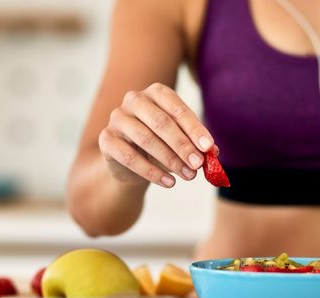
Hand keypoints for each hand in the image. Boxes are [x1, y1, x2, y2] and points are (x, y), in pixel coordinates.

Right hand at [98, 83, 214, 187]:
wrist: (130, 163)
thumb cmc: (160, 145)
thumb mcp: (179, 142)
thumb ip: (195, 144)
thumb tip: (213, 153)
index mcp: (156, 93)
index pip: (177, 108)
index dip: (194, 128)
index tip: (208, 147)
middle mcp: (134, 100)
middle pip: (161, 122)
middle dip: (182, 145)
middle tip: (198, 164)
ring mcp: (117, 118)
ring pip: (145, 139)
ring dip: (170, 160)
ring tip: (187, 176)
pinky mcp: (106, 139)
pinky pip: (129, 157)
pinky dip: (151, 172)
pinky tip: (168, 182)